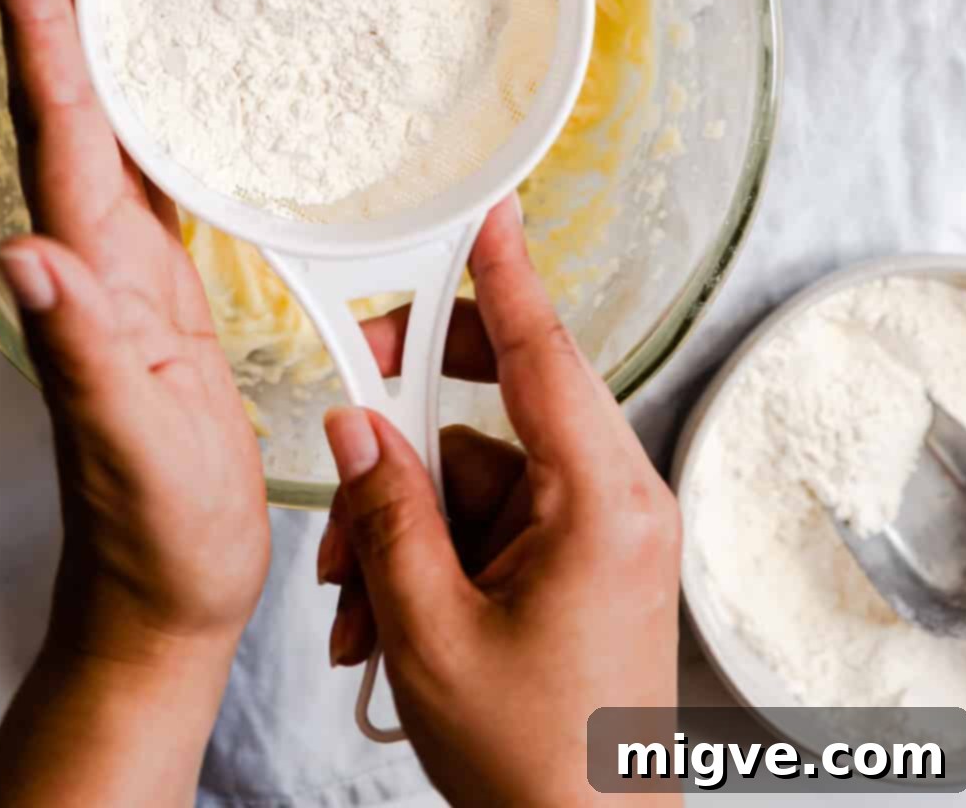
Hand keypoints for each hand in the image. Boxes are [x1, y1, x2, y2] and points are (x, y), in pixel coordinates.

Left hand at [0, 0, 269, 806]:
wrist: (164, 589)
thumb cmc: (152, 530)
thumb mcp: (127, 445)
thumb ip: (79, 351)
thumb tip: (23, 254)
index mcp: (90, 269)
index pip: (57, 121)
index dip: (40, 21)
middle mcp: (96, 253)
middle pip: (66, 101)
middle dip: (47, 0)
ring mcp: (126, 268)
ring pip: (101, 124)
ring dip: (86, 39)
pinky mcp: (163, 287)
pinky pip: (151, 168)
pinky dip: (145, 105)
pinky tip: (166, 83)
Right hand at [318, 196, 679, 807]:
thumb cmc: (531, 763)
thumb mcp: (431, 631)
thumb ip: (388, 512)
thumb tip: (356, 425)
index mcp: (601, 504)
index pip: (544, 355)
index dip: (506, 275)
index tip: (490, 213)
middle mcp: (616, 502)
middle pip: (499, 406)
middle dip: (407, 432)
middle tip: (349, 427)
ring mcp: (602, 532)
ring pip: (478, 472)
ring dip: (404, 522)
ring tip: (353, 604)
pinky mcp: (583, 561)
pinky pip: (491, 518)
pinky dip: (432, 552)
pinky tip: (382, 619)